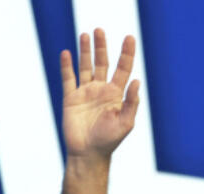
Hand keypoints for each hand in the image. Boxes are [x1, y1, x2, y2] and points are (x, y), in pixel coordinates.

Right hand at [58, 29, 139, 193]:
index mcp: (116, 94)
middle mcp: (101, 90)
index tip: (129, 38)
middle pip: (102, 63)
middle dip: (102, 47)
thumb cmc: (109, 141)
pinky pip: (68, 79)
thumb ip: (131, 102)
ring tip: (86, 34)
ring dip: (85, 51)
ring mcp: (85, 93)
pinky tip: (67, 53)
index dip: (127, 53)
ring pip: (85, 67)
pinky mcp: (71, 99)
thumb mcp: (126, 123)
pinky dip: (67, 66)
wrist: (88, 154)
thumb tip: (136, 80)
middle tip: (100, 30)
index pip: (123, 69)